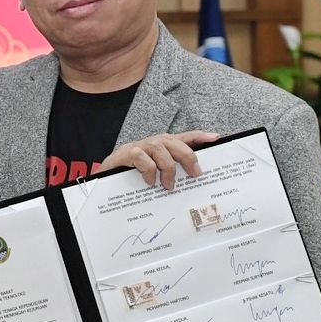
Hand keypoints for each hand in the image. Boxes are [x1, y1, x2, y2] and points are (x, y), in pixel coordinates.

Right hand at [101, 131, 217, 189]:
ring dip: (168, 169)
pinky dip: (149, 171)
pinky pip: (142, 158)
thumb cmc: (133, 175)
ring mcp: (139, 146)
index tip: (216, 138)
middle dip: (188, 157)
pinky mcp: (126, 153)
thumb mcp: (156, 173)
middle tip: (195, 175)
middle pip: (175, 142)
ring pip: (160, 149)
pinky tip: (149, 181)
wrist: (105, 177)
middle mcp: (152, 142)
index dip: (200, 136)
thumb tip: (194, 177)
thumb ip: (172, 171)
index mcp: (162, 145)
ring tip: (168, 185)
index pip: (184, 136)